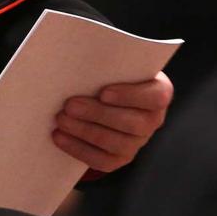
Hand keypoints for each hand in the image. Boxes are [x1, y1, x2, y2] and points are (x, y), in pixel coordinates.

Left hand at [52, 72, 172, 172]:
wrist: (102, 94)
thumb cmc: (106, 72)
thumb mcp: (110, 63)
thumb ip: (103, 61)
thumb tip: (74, 55)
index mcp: (158, 91)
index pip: (156, 97)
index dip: (130, 96)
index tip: (103, 92)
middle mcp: (153, 120)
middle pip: (133, 123)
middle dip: (98, 114)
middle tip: (69, 105)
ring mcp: (138, 142)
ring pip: (116, 143)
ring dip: (84, 131)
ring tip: (60, 119)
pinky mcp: (120, 158)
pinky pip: (102, 160)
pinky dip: (78, 149)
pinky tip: (58, 136)